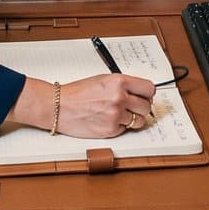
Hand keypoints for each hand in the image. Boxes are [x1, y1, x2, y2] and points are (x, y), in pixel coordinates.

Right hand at [7, 75, 155, 136]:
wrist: (59, 106)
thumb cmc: (77, 93)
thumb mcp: (103, 80)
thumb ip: (123, 85)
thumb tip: (140, 93)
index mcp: (119, 82)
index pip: (149, 89)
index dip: (148, 94)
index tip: (146, 96)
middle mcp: (119, 98)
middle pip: (146, 106)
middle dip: (141, 107)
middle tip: (132, 107)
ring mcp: (116, 115)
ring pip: (139, 121)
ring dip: (133, 119)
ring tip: (120, 114)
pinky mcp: (110, 130)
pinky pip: (125, 130)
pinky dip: (120, 127)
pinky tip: (108, 120)